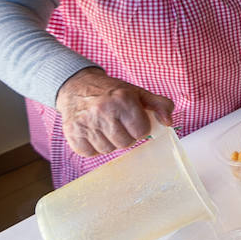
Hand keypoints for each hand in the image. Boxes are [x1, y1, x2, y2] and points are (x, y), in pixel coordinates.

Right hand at [55, 67, 173, 156]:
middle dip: (125, 136)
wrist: (77, 86)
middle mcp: (103, 110)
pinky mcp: (71, 132)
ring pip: (107, 150)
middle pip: (125, 143)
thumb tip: (169, 122)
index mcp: (122, 99)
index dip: (139, 128)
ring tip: (105, 127)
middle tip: (118, 124)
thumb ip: (159, 105)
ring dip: (109, 142)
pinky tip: (93, 132)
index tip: (133, 120)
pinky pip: (89, 153)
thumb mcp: (138, 93)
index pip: (141, 131)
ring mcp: (85, 122)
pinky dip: (93, 147)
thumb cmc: (111, 92)